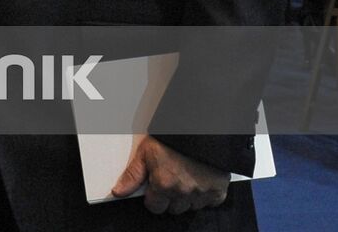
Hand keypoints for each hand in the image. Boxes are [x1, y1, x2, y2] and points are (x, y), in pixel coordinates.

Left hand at [111, 136, 229, 213]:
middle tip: (171, 179)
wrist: (200, 129)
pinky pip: (210, 203)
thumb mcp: (145, 152)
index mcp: (163, 185)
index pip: (154, 207)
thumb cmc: (172, 138)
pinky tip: (200, 180)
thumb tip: (118, 191)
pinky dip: (206, 195)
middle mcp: (183, 193)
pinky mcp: (218, 191)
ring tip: (185, 176)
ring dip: (187, 197)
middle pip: (173, 209)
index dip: (153, 198)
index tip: (155, 187)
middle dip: (170, 198)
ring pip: (191, 207)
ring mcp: (202, 194)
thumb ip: (132, 175)